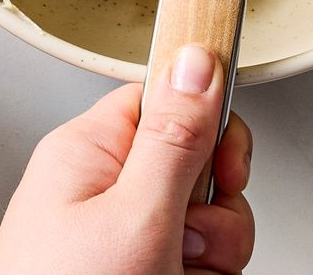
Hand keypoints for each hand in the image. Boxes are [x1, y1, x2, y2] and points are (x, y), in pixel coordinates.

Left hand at [0, 44, 254, 274]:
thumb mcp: (135, 217)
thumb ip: (174, 138)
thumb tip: (198, 59)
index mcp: (86, 153)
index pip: (166, 99)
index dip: (208, 128)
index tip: (226, 165)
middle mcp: (99, 191)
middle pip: (197, 167)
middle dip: (215, 214)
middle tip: (189, 246)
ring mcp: (117, 239)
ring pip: (205, 224)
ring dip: (212, 260)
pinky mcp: (133, 274)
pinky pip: (194, 266)